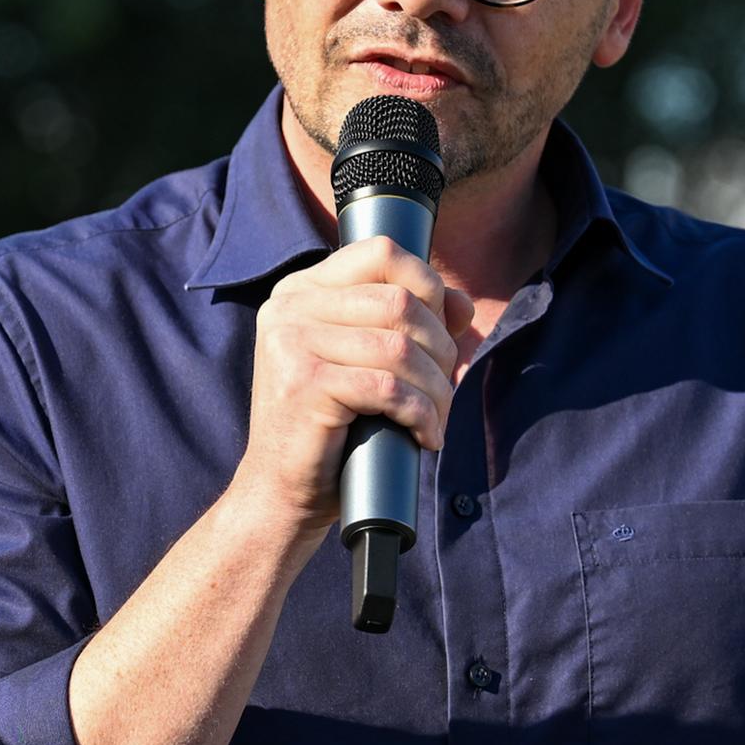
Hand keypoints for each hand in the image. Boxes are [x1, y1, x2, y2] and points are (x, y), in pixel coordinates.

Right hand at [227, 235, 464, 532]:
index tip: (440, 333)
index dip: (428, 285)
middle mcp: (289, 307)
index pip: (381, 252)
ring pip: (400, 347)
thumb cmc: (330, 428)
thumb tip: (462, 303)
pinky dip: (420, 414)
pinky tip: (423, 436)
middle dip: (441, 349)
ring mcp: (292, 342)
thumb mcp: (368, 364)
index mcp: (301, 290)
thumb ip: (410, 324)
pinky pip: (389, 387)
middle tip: (442, 390)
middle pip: (400, 302)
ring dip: (436, 389)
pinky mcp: (305, 384)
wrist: (282, 491)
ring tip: (436, 418)